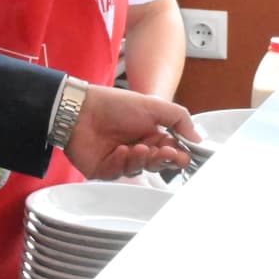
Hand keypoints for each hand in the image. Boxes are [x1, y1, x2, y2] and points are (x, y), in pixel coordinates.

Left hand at [63, 85, 195, 178]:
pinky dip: (121, 163)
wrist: (80, 108)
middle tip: (165, 152)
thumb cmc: (115, 104)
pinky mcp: (102, 170)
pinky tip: (120, 150)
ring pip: (139, 170)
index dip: (177, 156)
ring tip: (138, 147)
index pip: (170, 152)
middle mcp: (136, 149)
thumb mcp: (154, 105)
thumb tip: (198, 140)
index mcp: (150, 135)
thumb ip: (179, 119)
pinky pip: (118, 174)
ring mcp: (119, 160)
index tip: (182, 155)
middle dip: (162, 159)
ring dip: (142, 160)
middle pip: (157, 165)